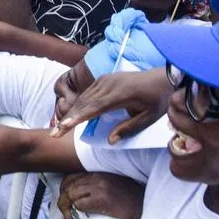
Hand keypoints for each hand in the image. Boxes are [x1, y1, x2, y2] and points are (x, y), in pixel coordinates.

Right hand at [51, 69, 170, 142]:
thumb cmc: (157, 99)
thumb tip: (110, 141)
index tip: (64, 127)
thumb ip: (128, 129)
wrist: (163, 77)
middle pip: (83, 103)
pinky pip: (87, 93)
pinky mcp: (104, 79)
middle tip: (55, 133)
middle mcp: (108, 85)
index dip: (77, 118)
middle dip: (67, 119)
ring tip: (60, 127)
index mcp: (120, 94)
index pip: (93, 108)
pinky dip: (78, 105)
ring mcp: (105, 80)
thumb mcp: (148, 118)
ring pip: (83, 97)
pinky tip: (73, 115)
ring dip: (70, 112)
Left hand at [56, 172, 144, 218]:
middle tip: (64, 212)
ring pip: (71, 194)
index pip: (71, 176)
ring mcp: (100, 186)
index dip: (64, 189)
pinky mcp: (103, 198)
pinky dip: (75, 211)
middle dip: (62, 199)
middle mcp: (98, 176)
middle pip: (68, 185)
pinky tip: (78, 218)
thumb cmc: (128, 203)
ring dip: (66, 207)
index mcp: (99, 172)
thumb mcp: (110, 187)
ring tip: (69, 217)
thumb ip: (93, 187)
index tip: (65, 200)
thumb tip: (72, 198)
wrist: (144, 211)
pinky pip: (80, 204)